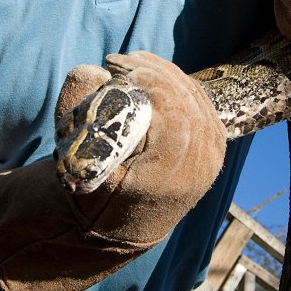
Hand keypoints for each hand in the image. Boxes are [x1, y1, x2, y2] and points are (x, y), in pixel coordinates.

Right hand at [0, 52, 225, 290]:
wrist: (123, 227)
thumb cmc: (94, 195)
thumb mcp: (75, 162)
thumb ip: (78, 115)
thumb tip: (93, 71)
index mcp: (171, 178)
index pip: (175, 116)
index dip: (150, 84)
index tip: (118, 69)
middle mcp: (201, 168)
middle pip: (187, 101)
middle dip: (153, 73)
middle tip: (119, 62)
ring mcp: (213, 156)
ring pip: (196, 96)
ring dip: (164, 73)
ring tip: (131, 65)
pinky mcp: (215, 144)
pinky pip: (201, 102)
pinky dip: (176, 82)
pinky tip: (151, 74)